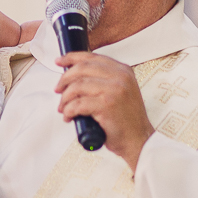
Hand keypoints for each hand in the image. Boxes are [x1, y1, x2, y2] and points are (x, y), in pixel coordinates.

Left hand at [55, 52, 153, 171]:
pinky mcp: (106, 105)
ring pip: (77, 86)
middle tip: (58, 90)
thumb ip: (104, 80)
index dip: (72, 58)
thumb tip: (74, 76)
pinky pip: (78, 104)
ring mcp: (114, 90)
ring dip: (65, 99)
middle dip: (64, 79)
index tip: (59, 62)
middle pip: (82, 68)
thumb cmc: (126, 120)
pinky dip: (69, 111)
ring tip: (63, 108)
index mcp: (123, 70)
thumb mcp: (120, 92)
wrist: (138, 140)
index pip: (92, 57)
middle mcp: (120, 77)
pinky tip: (69, 117)